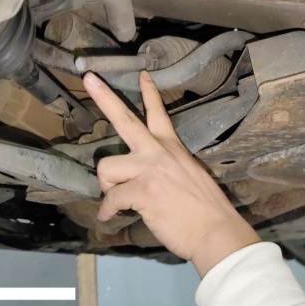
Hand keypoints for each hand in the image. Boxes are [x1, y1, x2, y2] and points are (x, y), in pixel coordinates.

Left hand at [82, 71, 259, 276]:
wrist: (216, 231)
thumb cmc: (206, 209)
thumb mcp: (190, 175)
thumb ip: (168, 168)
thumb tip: (150, 178)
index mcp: (171, 148)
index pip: (158, 114)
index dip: (149, 93)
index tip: (142, 74)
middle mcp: (158, 152)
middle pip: (125, 119)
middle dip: (104, 97)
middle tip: (88, 78)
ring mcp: (149, 169)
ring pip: (106, 165)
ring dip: (107, 185)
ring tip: (116, 199)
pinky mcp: (142, 190)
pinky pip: (110, 199)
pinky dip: (107, 211)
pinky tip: (109, 218)